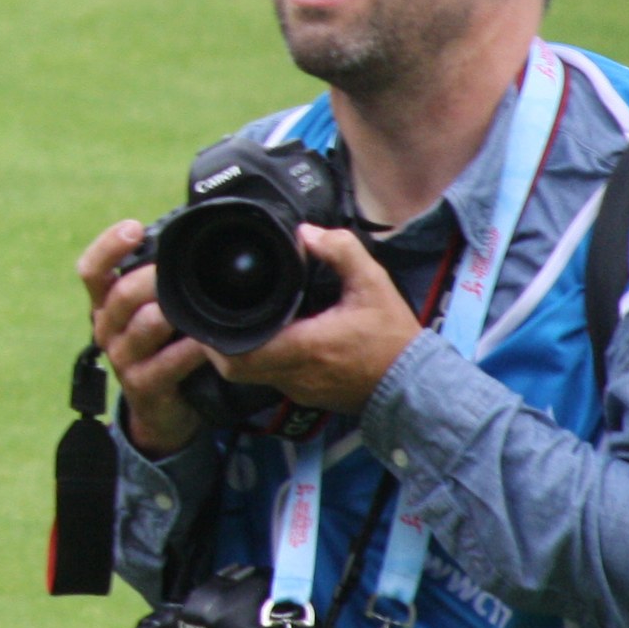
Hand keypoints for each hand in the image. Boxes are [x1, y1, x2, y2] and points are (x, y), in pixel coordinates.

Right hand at [82, 220, 210, 454]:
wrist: (163, 411)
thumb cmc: (162, 349)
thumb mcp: (151, 313)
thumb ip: (159, 282)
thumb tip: (186, 236)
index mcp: (105, 305)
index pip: (92, 270)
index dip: (108, 246)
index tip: (134, 227)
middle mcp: (107, 329)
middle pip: (120, 294)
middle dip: (151, 278)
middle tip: (178, 268)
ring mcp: (123, 360)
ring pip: (143, 325)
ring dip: (171, 311)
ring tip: (194, 301)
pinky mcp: (143, 386)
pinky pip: (169, 363)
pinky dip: (191, 349)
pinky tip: (208, 341)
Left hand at [210, 225, 423, 415]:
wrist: (419, 386)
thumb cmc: (395, 338)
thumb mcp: (373, 284)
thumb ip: (341, 251)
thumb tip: (306, 232)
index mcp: (304, 348)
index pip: (238, 355)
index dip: (215, 339)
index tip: (209, 312)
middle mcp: (295, 375)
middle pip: (236, 368)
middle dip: (219, 344)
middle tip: (217, 313)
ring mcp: (301, 390)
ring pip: (253, 376)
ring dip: (242, 352)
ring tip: (240, 319)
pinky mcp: (310, 395)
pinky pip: (274, 378)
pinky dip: (264, 360)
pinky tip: (271, 336)